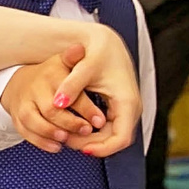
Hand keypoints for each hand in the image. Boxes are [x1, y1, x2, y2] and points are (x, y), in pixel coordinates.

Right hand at [0, 43, 105, 152]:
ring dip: (53, 133)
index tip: (99, 120)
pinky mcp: (17, 118)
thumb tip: (80, 48)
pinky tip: (56, 147)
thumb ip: (74, 59)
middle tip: (86, 131)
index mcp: (51, 75)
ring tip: (68, 139)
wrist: (20, 82)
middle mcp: (35, 89)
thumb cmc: (49, 75)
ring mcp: (24, 104)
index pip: (69, 93)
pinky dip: (41, 142)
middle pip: (50, 110)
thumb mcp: (63, 63)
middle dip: (70, 123)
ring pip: (35, 122)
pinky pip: (26, 133)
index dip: (85, 108)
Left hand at [55, 26, 140, 158]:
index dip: (102, 149)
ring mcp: (125, 108)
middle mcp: (131, 108)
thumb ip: (71, 85)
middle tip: (67, 141)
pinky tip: (73, 128)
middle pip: (114, 140)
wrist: (105, 39)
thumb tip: (57, 104)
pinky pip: (107, 127)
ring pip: (110, 136)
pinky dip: (91, 131)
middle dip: (91, 145)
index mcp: (127, 101)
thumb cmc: (99, 50)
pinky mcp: (118, 107)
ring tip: (67, 136)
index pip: (121, 139)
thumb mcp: (83, 67)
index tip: (82, 149)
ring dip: (90, 139)